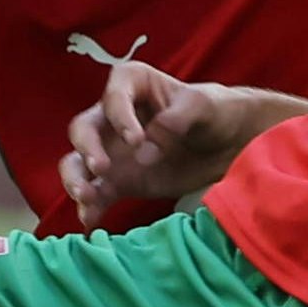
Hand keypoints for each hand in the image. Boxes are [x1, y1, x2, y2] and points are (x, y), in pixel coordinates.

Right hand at [59, 63, 303, 227]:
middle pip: (84, 128)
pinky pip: (96, 194)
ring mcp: (113, 151)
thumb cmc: (217, 112)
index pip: (114, 94)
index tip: (135, 139)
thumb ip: (176, 119)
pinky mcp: (120, 182)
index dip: (118, 116)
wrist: (232, 145)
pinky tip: (91, 221)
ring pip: (79, 162)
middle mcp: (114, 117)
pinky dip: (90, 208)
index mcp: (135, 85)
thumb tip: (144, 150)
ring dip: (76, 179)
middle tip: (101, 168)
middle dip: (86, 148)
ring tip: (86, 196)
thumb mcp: (204, 106)